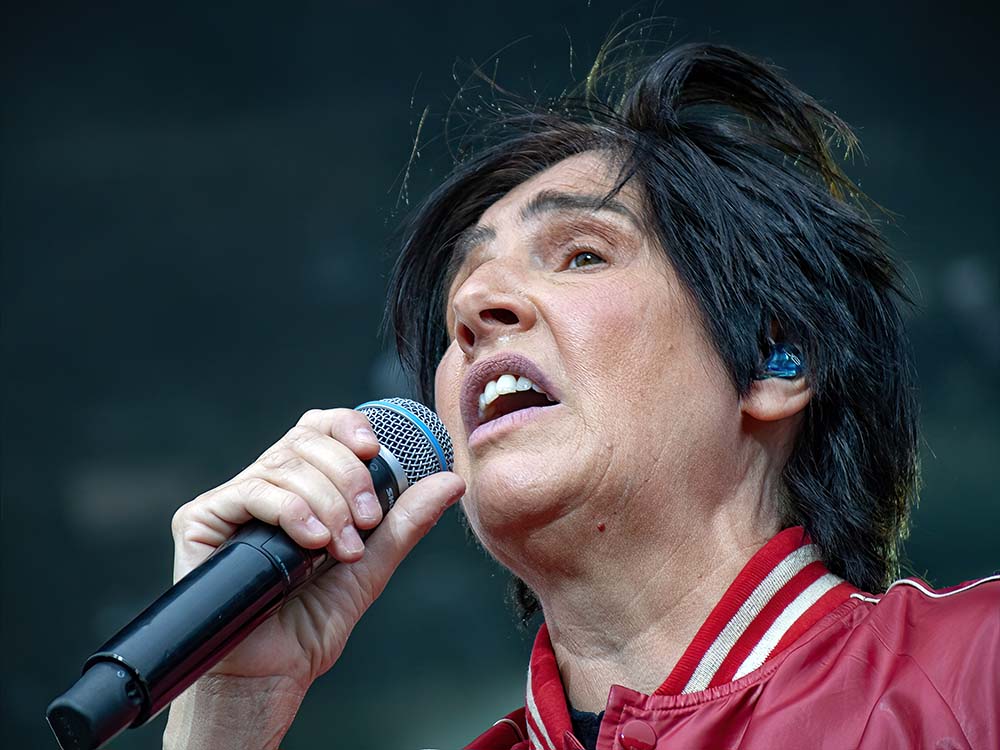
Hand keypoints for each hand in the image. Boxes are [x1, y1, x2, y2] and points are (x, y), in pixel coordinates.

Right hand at [163, 408, 464, 747]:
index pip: (320, 428)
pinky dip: (292, 511)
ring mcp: (232, 501)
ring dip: (327, 502)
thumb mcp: (370, 566)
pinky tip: (312, 542)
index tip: (375, 451)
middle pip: (307, 441)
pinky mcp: (201, 520)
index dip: (348, 426)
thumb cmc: (311, 625)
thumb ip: (405, 522)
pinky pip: (252, 491)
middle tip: (366, 524)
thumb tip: (451, 482)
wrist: (270, 676)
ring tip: (341, 548)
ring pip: (286, 465)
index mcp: (301, 488)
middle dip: (348, 476)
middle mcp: (265, 486)